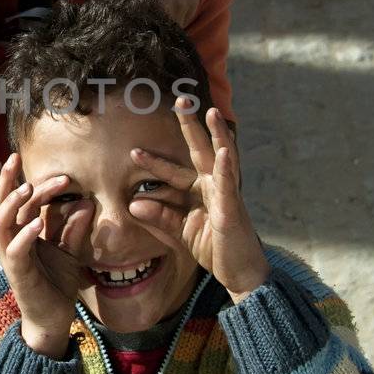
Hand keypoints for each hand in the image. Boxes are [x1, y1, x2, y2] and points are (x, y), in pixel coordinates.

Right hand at [0, 155, 93, 356]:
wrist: (54, 319)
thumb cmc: (57, 283)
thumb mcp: (71, 252)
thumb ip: (75, 229)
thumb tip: (86, 203)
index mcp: (21, 233)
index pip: (22, 203)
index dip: (40, 187)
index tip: (64, 176)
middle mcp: (11, 242)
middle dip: (5, 181)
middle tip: (13, 157)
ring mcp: (11, 257)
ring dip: (11, 204)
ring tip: (27, 187)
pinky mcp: (18, 274)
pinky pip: (15, 251)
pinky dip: (25, 235)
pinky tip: (37, 223)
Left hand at [129, 101, 268, 301]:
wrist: (240, 272)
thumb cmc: (214, 248)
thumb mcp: (180, 232)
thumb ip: (159, 217)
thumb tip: (133, 203)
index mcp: (200, 191)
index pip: (173, 171)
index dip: (154, 161)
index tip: (133, 152)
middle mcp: (214, 186)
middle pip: (200, 150)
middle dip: (190, 125)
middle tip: (180, 100)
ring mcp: (226, 195)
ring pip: (221, 158)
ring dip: (217, 135)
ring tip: (210, 113)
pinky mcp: (232, 209)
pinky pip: (229, 185)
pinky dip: (227, 167)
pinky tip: (225, 151)